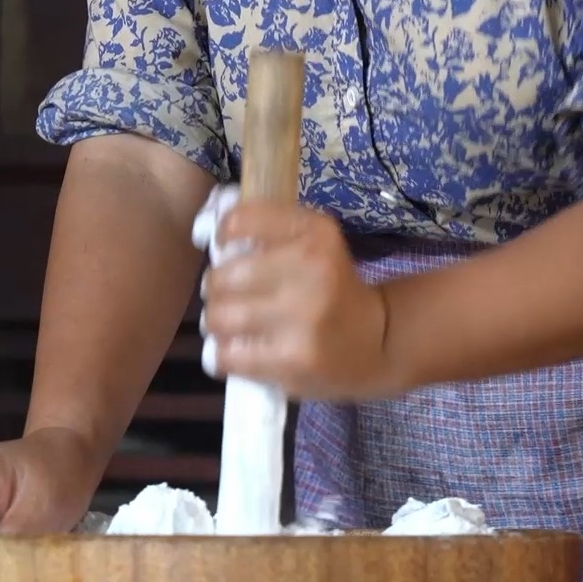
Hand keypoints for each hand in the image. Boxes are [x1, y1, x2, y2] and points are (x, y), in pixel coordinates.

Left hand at [200, 202, 393, 399]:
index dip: (223, 234)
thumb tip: (206, 228)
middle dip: (216, 287)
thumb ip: (267, 229)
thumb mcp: (314, 242)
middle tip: (228, 295)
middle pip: (223, 275)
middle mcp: (312, 269)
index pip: (241, 220)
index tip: (227, 247)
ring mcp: (303, 318)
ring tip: (232, 324)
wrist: (376, 341)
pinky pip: (227, 355)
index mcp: (316, 232)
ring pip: (219, 317)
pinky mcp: (292, 360)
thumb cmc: (331, 287)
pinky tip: (239, 350)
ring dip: (216, 322)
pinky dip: (222, 354)